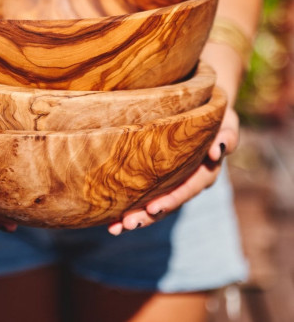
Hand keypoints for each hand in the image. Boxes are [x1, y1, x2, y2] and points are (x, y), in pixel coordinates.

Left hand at [108, 107, 239, 235]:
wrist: (199, 108)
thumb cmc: (213, 114)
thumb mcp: (226, 121)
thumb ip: (227, 135)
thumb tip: (217, 151)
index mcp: (205, 171)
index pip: (187, 188)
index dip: (171, 199)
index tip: (152, 208)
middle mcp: (188, 181)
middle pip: (168, 203)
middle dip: (148, 215)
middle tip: (128, 224)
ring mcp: (173, 182)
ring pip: (155, 204)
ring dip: (137, 217)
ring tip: (115, 228)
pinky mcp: (158, 178)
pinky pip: (144, 195)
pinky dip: (129, 206)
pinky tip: (110, 220)